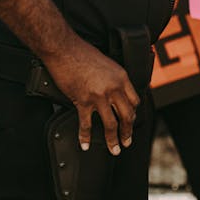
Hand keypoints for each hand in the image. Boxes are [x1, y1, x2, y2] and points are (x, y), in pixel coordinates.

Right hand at [45, 38, 139, 155]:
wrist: (64, 49)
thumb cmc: (83, 53)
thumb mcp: (108, 64)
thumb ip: (114, 79)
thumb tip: (115, 92)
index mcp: (121, 77)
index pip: (134, 101)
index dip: (133, 114)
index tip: (131, 121)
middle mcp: (113, 88)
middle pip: (126, 115)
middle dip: (128, 132)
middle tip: (127, 142)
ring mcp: (99, 96)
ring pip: (111, 124)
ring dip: (113, 140)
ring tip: (114, 149)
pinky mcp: (83, 101)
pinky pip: (86, 124)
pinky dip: (85, 137)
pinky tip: (85, 144)